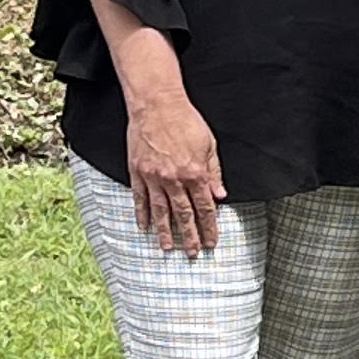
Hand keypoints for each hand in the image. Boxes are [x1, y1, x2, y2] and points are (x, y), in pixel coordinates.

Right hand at [124, 87, 226, 255]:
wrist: (156, 105)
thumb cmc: (185, 120)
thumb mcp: (208, 144)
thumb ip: (214, 172)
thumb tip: (220, 195)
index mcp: (195, 172)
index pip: (204, 207)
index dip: (209, 226)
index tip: (211, 240)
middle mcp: (174, 179)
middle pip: (184, 214)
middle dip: (189, 236)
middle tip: (192, 253)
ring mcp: (154, 177)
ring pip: (161, 211)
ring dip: (165, 231)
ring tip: (168, 247)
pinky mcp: (138, 172)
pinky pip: (140, 198)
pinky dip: (142, 214)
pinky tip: (145, 226)